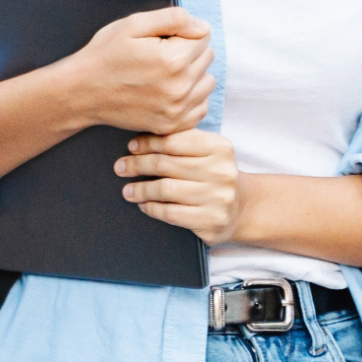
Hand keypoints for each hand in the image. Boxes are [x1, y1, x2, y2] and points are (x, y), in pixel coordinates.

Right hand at [63, 8, 213, 135]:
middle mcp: (180, 87)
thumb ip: (174, 19)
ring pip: (208, 82)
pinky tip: (170, 91)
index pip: (204, 36)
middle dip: (189, 51)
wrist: (82, 92)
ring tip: (166, 73)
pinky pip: (201, 106)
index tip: (163, 39)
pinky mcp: (172, 125)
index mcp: (173, 59)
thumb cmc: (106, 55)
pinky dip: (191, 98)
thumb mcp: (134, 24)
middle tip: (161, 55)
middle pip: (208, 58)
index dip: (184, 33)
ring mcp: (177, 110)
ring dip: (194, 74)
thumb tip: (203, 27)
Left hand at [115, 130, 239, 242]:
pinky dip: (151, 208)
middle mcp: (221, 170)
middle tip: (120, 167)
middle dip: (137, 165)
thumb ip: (181, 143)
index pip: (175, 141)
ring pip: (165, 189)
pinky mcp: (210, 220)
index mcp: (220, 147)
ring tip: (127, 190)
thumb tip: (137, 143)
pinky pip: (170, 213)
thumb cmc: (214, 176)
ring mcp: (218, 197)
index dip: (148, 143)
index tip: (131, 147)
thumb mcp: (207, 153)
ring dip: (140, 189)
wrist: (241, 208)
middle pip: (166, 164)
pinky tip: (144, 205)